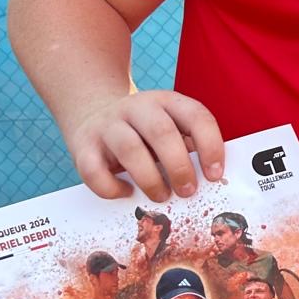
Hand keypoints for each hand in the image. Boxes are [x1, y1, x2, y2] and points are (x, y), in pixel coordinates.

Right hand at [66, 90, 223, 200]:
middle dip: (179, 166)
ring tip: (161, 196)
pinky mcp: (83, 145)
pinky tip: (125, 192)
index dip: (210, 146)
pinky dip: (111, 188)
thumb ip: (188, 147)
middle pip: (162, 131)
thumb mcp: (170, 128)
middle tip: (187, 191)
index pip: (196, 117)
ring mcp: (108, 125)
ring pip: (129, 148)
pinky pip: (94, 170)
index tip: (215, 175)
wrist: (92, 113)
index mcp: (167, 102)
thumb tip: (207, 181)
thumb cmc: (143, 133)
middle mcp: (137, 108)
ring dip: (150, 178)